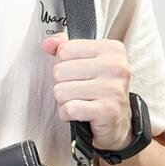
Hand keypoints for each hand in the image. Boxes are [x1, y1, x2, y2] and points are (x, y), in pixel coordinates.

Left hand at [42, 36, 133, 150]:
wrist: (117, 122)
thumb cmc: (99, 91)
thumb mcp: (86, 63)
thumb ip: (65, 48)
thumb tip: (47, 43)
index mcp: (111, 49)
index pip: (65, 50)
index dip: (63, 65)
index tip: (77, 74)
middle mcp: (116, 66)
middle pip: (60, 72)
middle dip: (62, 85)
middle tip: (77, 92)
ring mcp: (113, 89)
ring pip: (61, 92)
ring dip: (64, 102)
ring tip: (79, 103)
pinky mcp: (107, 111)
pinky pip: (69, 109)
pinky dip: (67, 114)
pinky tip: (78, 114)